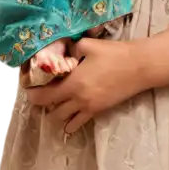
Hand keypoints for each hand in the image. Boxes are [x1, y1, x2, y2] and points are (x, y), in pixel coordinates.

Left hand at [25, 37, 149, 134]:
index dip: (33, 94)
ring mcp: (89, 107)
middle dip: (43, 104)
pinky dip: (70, 123)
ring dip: (56, 113)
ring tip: (56, 104)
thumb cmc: (114, 54)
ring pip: (63, 120)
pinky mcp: (99, 111)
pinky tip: (69, 117)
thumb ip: (70, 48)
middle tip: (42, 94)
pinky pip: (79, 124)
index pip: (44, 96)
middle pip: (51, 111)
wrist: (139, 67)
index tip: (29, 89)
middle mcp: (78, 99)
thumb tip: (59, 50)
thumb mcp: (88, 45)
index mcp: (73, 83)